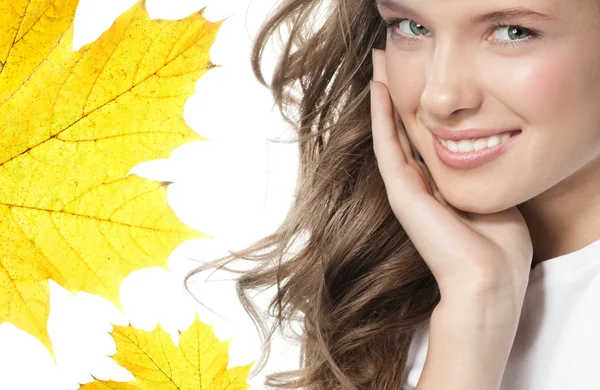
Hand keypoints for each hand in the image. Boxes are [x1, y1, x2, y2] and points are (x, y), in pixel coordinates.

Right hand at [370, 49, 532, 306]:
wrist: (489, 279)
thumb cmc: (498, 246)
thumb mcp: (490, 196)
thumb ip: (478, 175)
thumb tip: (484, 150)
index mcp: (437, 189)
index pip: (421, 141)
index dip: (413, 110)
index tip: (410, 81)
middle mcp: (417, 186)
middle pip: (400, 131)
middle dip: (393, 96)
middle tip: (383, 62)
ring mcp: (404, 188)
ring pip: (388, 133)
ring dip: (382, 98)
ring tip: (377, 65)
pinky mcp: (400, 191)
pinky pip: (387, 144)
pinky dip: (381, 116)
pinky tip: (378, 88)